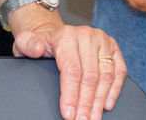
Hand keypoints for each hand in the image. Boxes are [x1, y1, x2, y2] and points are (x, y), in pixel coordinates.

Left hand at [8, 9, 126, 119]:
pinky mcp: (113, 47)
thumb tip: (37, 49)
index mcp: (66, 36)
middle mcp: (86, 36)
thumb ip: (27, 44)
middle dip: (86, 103)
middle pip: (90, 76)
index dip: (71, 95)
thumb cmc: (43, 44)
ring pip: (106, 75)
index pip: (71, 70)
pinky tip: (107, 104)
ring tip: (94, 118)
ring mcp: (102, 41)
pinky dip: (115, 89)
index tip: (69, 114)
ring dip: (100, 100)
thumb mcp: (26, 42)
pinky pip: (119, 70)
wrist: (57, 34)